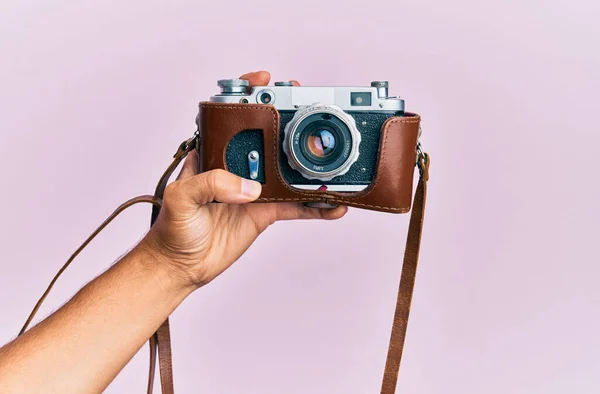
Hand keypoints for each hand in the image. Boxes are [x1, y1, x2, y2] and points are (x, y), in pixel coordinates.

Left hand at [141, 71, 347, 289]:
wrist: (181, 266)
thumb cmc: (171, 230)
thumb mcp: (181, 199)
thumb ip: (209, 183)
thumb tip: (250, 187)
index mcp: (212, 155)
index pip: (231, 118)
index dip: (247, 96)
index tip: (265, 81)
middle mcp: (236, 167)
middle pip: (268, 139)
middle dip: (289, 122)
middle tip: (309, 111)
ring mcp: (253, 190)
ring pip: (289, 173)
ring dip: (310, 168)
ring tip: (332, 161)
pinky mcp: (265, 213)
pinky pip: (296, 206)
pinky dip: (315, 207)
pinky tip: (332, 206)